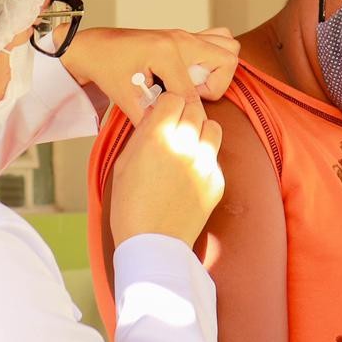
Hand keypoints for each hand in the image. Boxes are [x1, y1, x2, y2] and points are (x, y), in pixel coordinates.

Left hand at [59, 26, 239, 123]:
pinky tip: (192, 74)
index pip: (193, 92)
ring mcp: (184, 35)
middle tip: (192, 96)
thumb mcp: (124, 97)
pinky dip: (214, 58)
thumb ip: (148, 118)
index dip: (190, 115)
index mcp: (165, 52)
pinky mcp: (183, 37)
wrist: (95, 48)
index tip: (181, 125)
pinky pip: (217, 40)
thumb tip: (169, 136)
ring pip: (227, 46)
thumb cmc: (106, 67)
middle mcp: (180, 39)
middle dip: (216, 85)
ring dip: (218, 69)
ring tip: (194, 83)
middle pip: (226, 61)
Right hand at [110, 93, 224, 247]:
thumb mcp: (123, 163)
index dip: (167, 105)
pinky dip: (205, 159)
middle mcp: (185, 145)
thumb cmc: (129, 206)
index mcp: (157, 138)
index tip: (163, 114)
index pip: (174, 98)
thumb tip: (155, 114)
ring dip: (200, 131)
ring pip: (213, 128)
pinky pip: (215, 156)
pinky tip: (189, 175)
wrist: (152, 244)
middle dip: (184, 115)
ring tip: (187, 146)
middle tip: (174, 129)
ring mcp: (205, 163)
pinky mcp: (217, 181)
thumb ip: (142, 133)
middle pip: (195, 109)